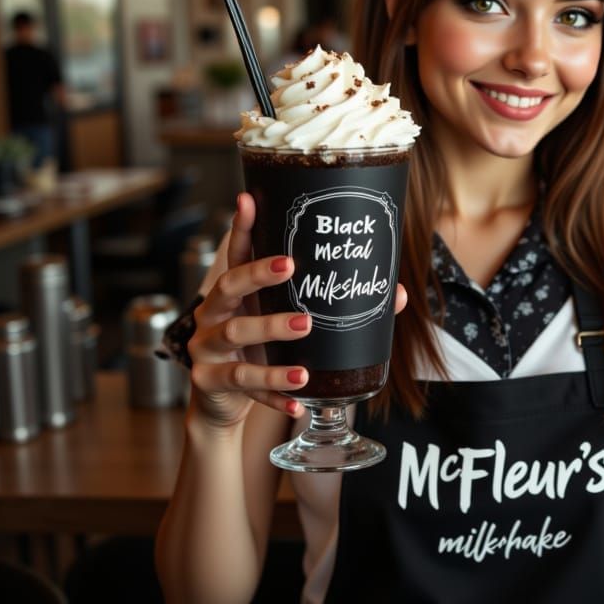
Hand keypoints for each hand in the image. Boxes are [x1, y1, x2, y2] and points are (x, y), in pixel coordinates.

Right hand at [187, 193, 311, 428]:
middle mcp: (213, 314)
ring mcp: (206, 348)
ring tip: (306, 327)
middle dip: (258, 275)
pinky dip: (274, 392)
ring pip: (236, 334)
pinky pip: (244, 386)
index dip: (241, 227)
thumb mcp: (286, 324)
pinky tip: (300, 398)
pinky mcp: (210, 382)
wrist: (219, 404)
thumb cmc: (260, 352)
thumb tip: (397, 293)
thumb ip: (332, 307)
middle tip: (291, 266)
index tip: (249, 199)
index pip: (235, 253)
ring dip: (271, 330)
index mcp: (233, 294)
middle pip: (228, 286)